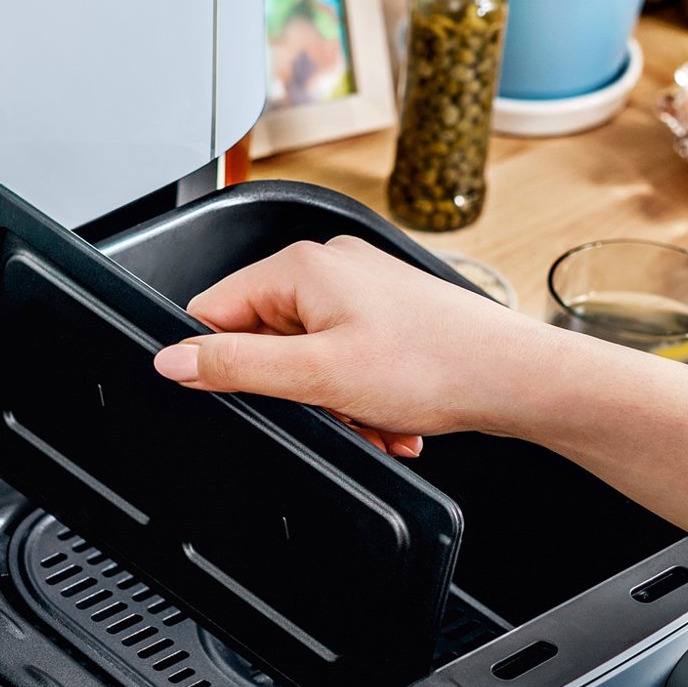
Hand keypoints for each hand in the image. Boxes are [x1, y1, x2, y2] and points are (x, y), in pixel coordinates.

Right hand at [150, 236, 531, 452]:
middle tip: (333, 415)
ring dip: (335, 404)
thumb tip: (172, 359)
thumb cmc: (435, 365)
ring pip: (310, 361)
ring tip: (374, 419)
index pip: (216, 310)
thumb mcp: (315, 377)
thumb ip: (234, 367)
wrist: (515, 379)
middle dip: (296, 393)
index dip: (221, 364)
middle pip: (267, 341)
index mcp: (302, 267)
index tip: (247, 399)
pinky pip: (347, 364)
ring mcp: (364, 291)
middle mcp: (331, 267)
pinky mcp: (390, 316)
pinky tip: (391, 417)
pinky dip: (362, 399)